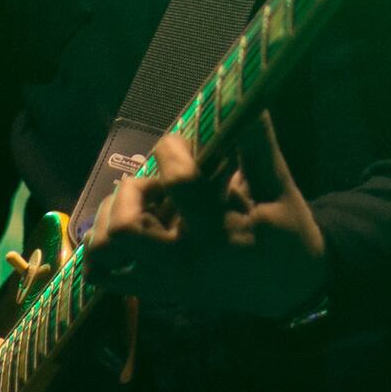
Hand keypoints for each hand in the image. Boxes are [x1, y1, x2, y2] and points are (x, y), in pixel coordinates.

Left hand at [86, 119, 329, 318]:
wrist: (288, 289)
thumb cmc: (286, 235)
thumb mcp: (280, 190)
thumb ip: (257, 147)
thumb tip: (246, 99)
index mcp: (220, 235)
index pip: (179, 184)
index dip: (171, 149)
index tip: (182, 141)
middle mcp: (185, 264)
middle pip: (126, 228)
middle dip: (133, 192)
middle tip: (155, 184)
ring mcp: (166, 283)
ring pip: (105, 252)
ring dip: (111, 217)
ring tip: (139, 204)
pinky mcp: (156, 292)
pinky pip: (105, 275)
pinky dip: (102, 249)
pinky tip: (126, 227)